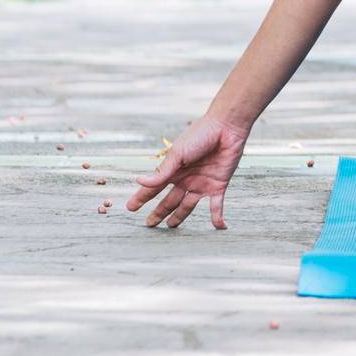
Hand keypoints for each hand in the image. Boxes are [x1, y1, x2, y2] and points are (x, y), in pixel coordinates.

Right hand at [126, 115, 250, 228]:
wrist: (225, 128)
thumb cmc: (199, 136)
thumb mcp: (177, 154)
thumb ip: (161, 172)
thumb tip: (139, 182)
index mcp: (174, 170)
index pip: (154, 188)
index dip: (142, 198)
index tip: (130, 208)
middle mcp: (186, 179)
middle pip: (169, 200)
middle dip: (159, 212)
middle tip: (149, 224)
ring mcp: (201, 183)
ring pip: (188, 206)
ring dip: (180, 217)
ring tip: (170, 226)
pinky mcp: (218, 186)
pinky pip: (216, 206)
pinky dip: (217, 218)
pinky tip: (219, 227)